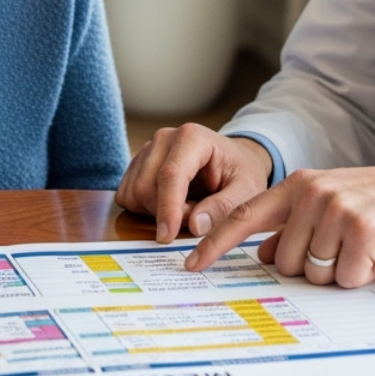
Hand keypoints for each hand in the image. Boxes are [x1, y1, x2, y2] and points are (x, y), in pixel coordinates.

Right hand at [115, 124, 273, 242]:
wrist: (232, 159)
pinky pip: (127, 196)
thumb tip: (195, 225)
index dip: (167, 209)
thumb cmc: (240, 172)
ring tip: (186, 207)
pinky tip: (170, 204)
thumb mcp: (246, 192)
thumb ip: (223, 208)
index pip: (170, 175)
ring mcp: (147, 150)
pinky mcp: (137, 165)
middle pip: (146, 187)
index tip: (167, 237)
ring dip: (156, 213)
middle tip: (196, 216)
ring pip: (133, 193)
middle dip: (166, 213)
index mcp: (192, 138)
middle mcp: (163, 138)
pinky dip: (145, 209)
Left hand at [184, 162, 374, 287]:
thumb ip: (292, 225)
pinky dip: (363, 275)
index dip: (215, 243)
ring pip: (315, 274)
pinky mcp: (364, 231)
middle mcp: (312, 194)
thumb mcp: (327, 204)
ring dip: (340, 271)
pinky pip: (346, 278)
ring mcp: (337, 210)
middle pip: (285, 261)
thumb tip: (262, 254)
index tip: (191, 264)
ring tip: (361, 247)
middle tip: (342, 248)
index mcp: (296, 186)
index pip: (244, 217)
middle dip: (312, 267)